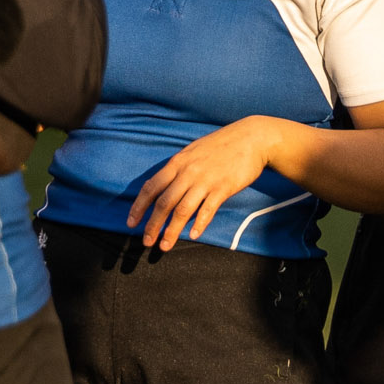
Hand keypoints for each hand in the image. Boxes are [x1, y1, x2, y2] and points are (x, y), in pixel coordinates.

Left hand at [127, 116, 281, 249]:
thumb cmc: (222, 145)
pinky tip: (194, 235)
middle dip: (153, 225)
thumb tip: (164, 187)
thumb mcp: (194, 151)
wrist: (252, 137)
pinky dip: (199, 224)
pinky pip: (208, 209)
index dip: (139, 207)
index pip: (151, 187)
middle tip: (146, 241)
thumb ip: (179, 168)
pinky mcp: (224, 187)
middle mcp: (188, 172)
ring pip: (183, 210)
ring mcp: (206, 180)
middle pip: (164, 203)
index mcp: (178, 162)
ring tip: (165, 246)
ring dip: (172, 231)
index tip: (131, 223)